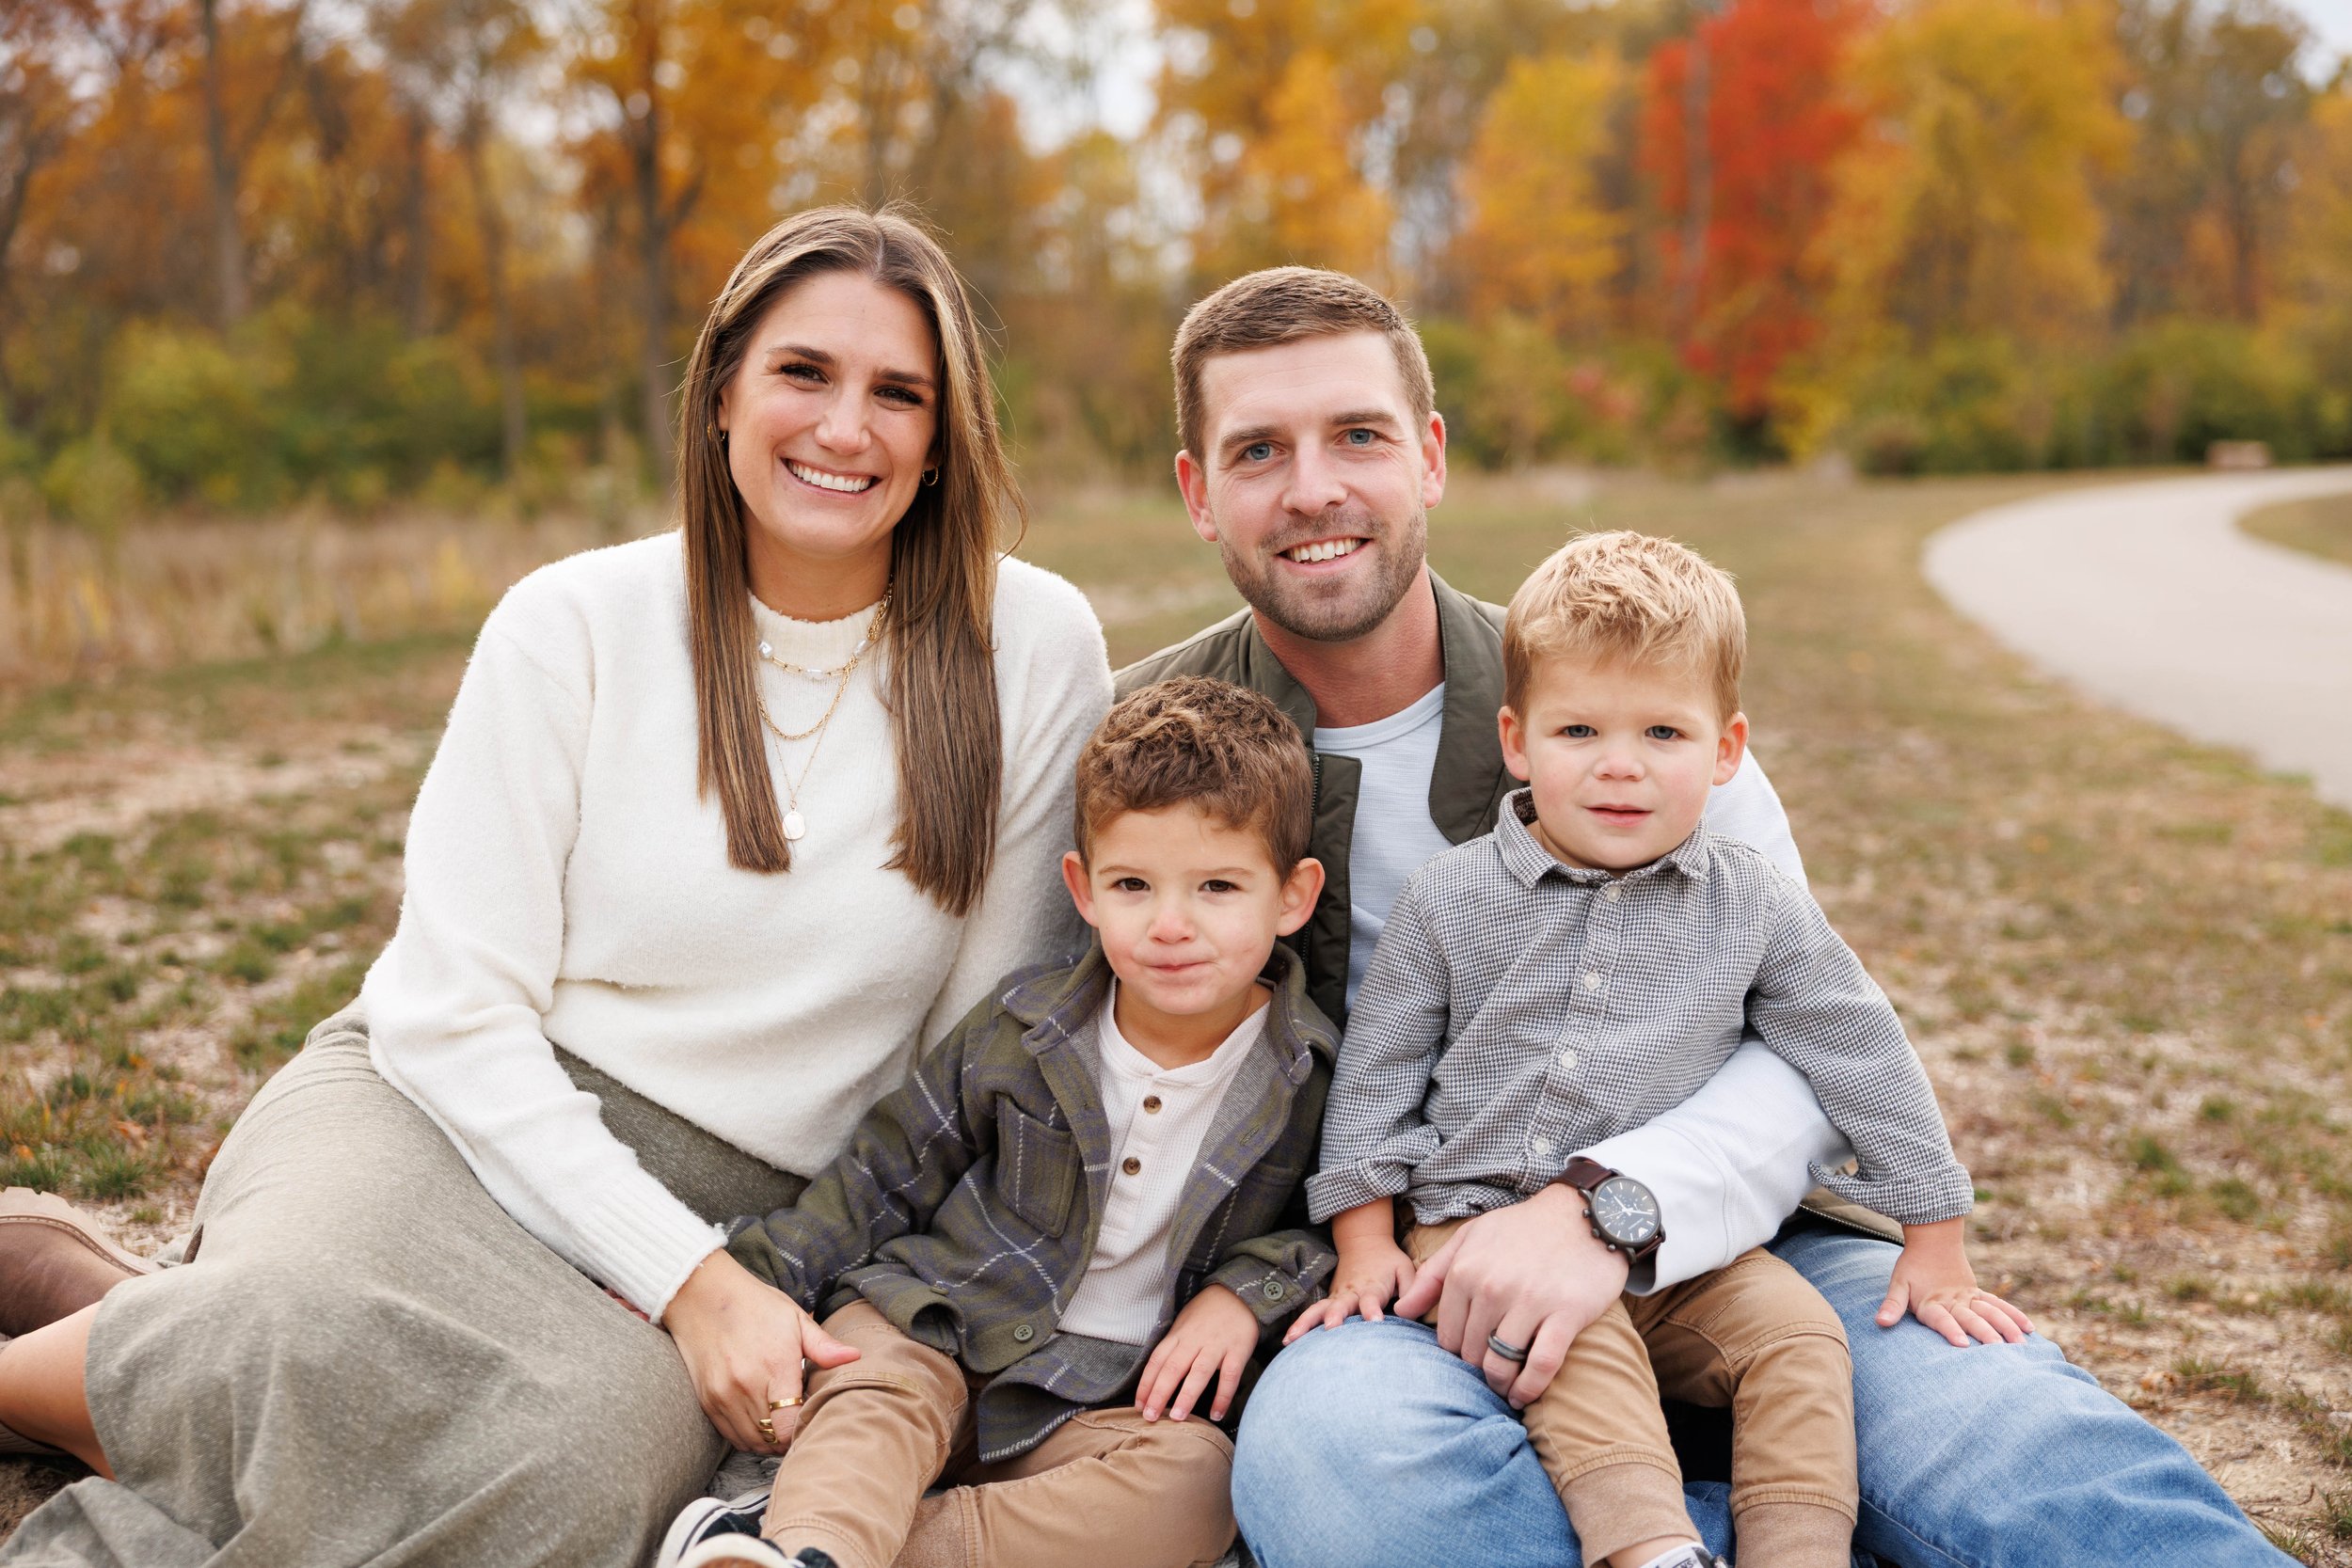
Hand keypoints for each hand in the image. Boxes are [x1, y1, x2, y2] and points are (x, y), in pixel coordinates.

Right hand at [663, 1249, 860, 1452]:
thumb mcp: (794, 1319)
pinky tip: (760, 1421)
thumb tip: (855, 1357)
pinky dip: (748, 1437)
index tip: (810, 1418)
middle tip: (798, 1423)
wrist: (703, 1296)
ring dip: (769, 1441)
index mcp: (775, 1365)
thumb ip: (823, 1345)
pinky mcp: (708, 1401)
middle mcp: (746, 1385)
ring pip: (752, 1442)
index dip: (802, 1429)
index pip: (789, 1425)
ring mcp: (724, 1395)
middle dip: (789, 1436)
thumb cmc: (756, 1306)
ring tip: (781, 1425)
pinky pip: (731, 1436)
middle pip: (772, 1438)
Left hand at [1137, 1285, 1259, 1423]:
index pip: (1156, 1361)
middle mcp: (1194, 1340)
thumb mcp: (1184, 1323)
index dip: (1146, 1384)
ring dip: (1186, 1396)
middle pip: (1172, 1368)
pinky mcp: (1238, 1350)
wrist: (1238, 1293)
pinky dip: (1223, 1396)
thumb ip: (1172, 1346)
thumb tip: (1155, 1375)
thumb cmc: (1207, 1313)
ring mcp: (1217, 1345)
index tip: (1138, 1405)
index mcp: (1178, 1334)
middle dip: (1159, 1394)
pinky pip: (1230, 1376)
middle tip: (1149, 1417)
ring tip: (1176, 1418)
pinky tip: (1216, 1414)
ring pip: (1199, 1372)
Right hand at [1283, 1241, 1415, 1342]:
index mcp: (1372, 1286)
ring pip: (1318, 1309)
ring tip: (1293, 1340)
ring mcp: (1337, 1296)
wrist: (1364, 1241)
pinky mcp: (1329, 1301)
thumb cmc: (1388, 1261)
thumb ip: (1411, 1290)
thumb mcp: (1406, 1270)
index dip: (1372, 1310)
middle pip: (1340, 1306)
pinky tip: (1288, 1341)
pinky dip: (1300, 1325)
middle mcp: (1351, 1292)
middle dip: (1335, 1317)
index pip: (1371, 1299)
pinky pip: (1313, 1313)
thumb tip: (1411, 1314)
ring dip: (1306, 1324)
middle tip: (1331, 1328)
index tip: (1374, 1322)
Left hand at [1393, 1185, 1628, 1408]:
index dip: (1456, 1351)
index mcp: (1466, 1270)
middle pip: (1471, 1353)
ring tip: (1503, 1387)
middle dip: (1476, 1368)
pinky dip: (1529, 1388)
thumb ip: (1434, 1274)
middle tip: (1488, 1372)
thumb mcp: (1471, 1237)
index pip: (1447, 1334)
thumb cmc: (1523, 1228)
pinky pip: (1540, 1365)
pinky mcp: (1566, 1314)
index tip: (1468, 1355)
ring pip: (1500, 1364)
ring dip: (1499, 1383)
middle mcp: (1493, 1287)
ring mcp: (1530, 1302)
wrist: (1584, 1215)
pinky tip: (1523, 1395)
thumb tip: (1401, 1310)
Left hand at [1876, 1218, 2032, 1346]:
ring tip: (2019, 1344)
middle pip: (1971, 1318)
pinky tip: (2029, 1328)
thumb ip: (1892, 1304)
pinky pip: (1998, 1304)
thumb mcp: (1898, 1283)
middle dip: (1985, 1333)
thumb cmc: (1912, 1266)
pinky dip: (2013, 1314)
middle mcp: (1954, 1301)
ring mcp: (1969, 1296)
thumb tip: (1880, 1323)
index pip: (1942, 1319)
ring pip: (1990, 1312)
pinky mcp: (1978, 1293)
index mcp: (1932, 1302)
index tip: (1962, 1344)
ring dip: (2005, 1326)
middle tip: (1999, 1350)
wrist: (1933, 1237)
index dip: (1951, 1330)